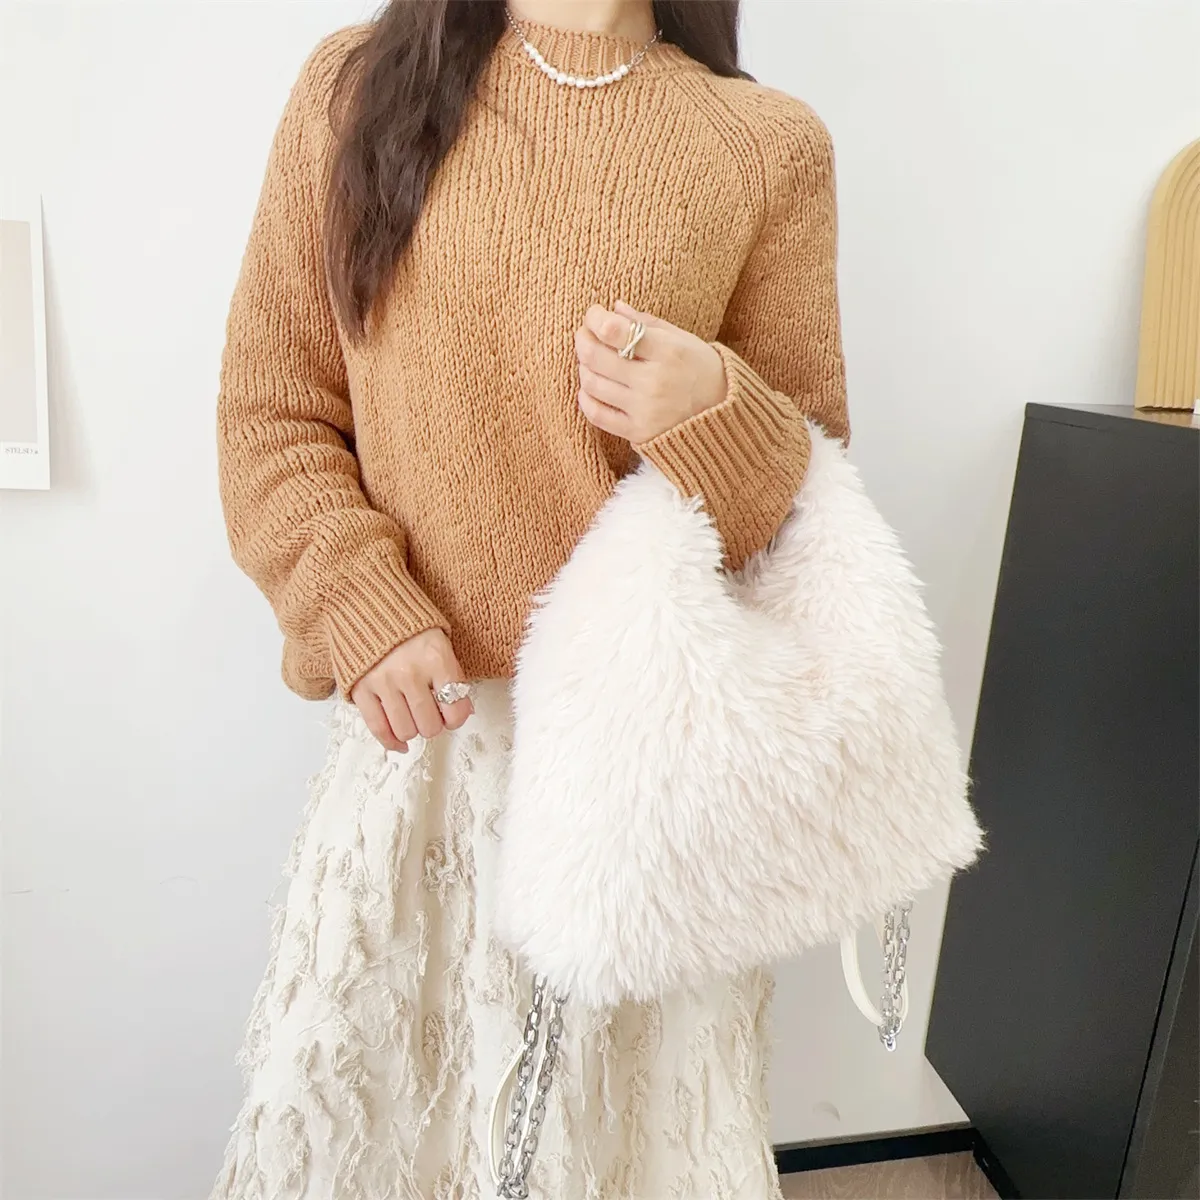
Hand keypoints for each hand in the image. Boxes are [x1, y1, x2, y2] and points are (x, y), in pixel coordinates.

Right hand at [351, 628, 473, 751]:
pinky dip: (391, 741)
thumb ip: (451, 674)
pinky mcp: (360, 689)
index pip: (455, 709)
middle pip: (430, 726)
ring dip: (413, 729)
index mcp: (436, 658)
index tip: (452, 714)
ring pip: (406, 730)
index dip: (456, 717)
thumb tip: (463, 710)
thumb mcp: (440, 639)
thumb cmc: (406, 622)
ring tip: (413, 717)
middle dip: (434, 724)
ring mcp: (382, 682)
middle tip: (431, 714)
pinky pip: (378, 728)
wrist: (364, 601)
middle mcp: (410, 672)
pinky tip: (399, 742)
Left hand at [574, 300, 726, 444]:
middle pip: (596, 357)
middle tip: (585, 333)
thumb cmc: (704, 371)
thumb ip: (648, 324)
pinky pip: (597, 415)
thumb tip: (615, 307)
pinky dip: (586, 398)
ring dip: (584, 367)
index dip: (596, 318)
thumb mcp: (684, 340)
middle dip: (583, 339)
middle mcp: (654, 382)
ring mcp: (644, 410)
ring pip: (592, 384)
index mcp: (668, 352)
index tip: (595, 313)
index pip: (615, 331)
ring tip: (590, 360)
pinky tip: (590, 388)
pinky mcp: (638, 432)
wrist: (725, 418)